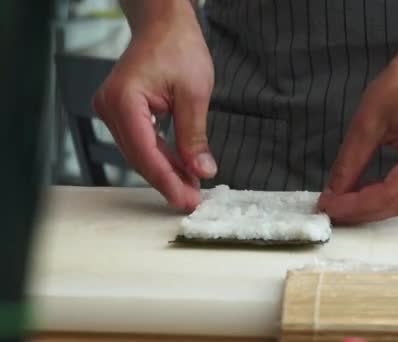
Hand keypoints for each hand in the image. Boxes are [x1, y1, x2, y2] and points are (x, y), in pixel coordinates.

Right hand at [93, 2, 213, 211]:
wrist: (164, 24)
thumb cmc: (178, 47)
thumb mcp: (194, 93)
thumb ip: (194, 136)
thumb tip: (201, 172)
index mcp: (124, 100)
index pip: (145, 152)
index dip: (167, 181)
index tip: (187, 201)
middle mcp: (110, 107)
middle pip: (139, 157)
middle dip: (167, 181)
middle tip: (192, 200)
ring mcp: (112, 110)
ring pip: (140, 153)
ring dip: (165, 171)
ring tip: (191, 188)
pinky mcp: (122, 112)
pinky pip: (141, 142)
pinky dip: (161, 157)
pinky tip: (180, 170)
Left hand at [318, 42, 397, 223]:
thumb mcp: (369, 118)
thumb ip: (351, 161)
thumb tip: (334, 192)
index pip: (391, 193)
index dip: (357, 205)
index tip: (329, 206)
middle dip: (364, 210)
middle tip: (332, 209)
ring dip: (376, 206)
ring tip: (345, 202)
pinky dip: (391, 195)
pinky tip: (367, 192)